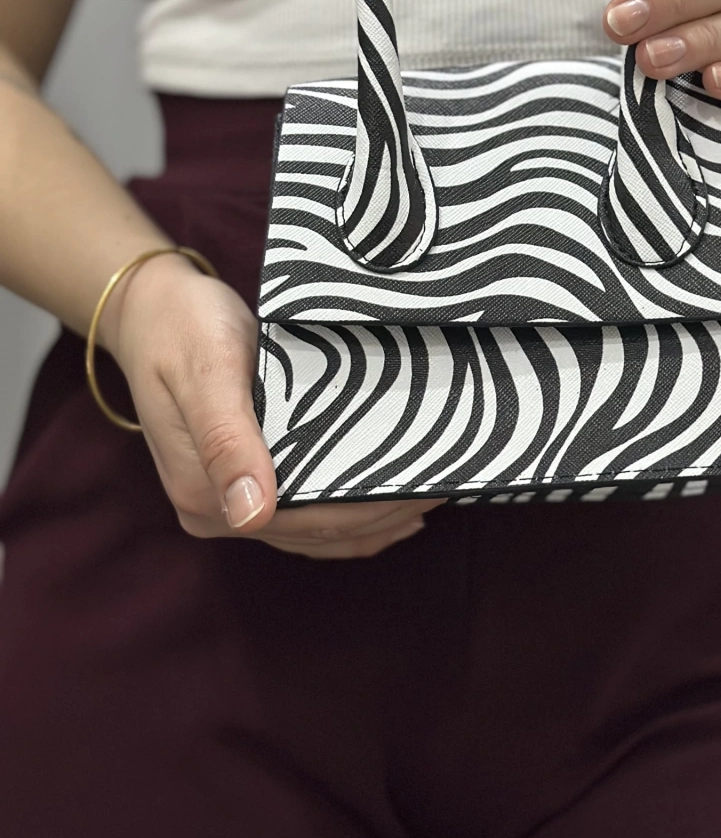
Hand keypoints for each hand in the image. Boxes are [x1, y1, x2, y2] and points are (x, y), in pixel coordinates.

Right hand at [105, 253, 442, 557]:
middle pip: (320, 530)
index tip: (432, 486)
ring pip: (317, 529)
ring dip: (374, 518)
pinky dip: (349, 512)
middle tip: (450, 485)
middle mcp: (218, 510)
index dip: (375, 510)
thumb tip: (250, 514)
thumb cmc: (182, 328)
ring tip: (431, 495)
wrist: (152, 306)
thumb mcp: (207, 372)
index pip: (310, 520)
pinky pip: (305, 512)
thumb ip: (227, 441)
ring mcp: (229, 499)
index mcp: (205, 494)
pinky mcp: (243, 479)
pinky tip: (389, 504)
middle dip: (387, 514)